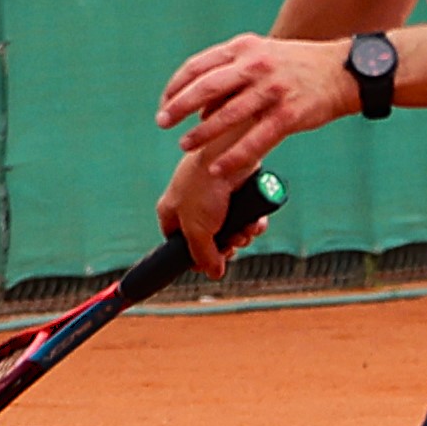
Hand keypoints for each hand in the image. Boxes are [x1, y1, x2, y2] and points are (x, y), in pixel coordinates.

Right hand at [156, 147, 244, 277]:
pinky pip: (245, 216)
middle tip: (232, 244)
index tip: (209, 262)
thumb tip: (213, 273)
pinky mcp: (237, 191)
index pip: (177, 244)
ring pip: (230, 229)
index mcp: (171, 212)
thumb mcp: (197, 230)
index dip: (195, 256)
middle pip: (209, 240)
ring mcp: (215, 198)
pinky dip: (252, 222)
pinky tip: (255, 223)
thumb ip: (203, 256)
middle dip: (225, 246)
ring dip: (241, 235)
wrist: (229, 152)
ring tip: (245, 231)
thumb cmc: (204, 188)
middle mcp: (192, 205)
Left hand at [159, 31, 350, 228]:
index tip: (165, 103)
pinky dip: (233, 157)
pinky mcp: (289, 115)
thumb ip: (233, 72)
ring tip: (184, 145)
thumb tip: (201, 104)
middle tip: (162, 123)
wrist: (345, 72)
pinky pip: (254, 141)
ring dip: (201, 133)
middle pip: (206, 87)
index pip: (199, 66)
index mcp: (246, 48)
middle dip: (178, 107)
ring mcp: (273, 90)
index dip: (176, 86)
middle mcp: (257, 65)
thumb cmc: (299, 66)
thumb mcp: (264, 54)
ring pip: (226, 115)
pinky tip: (218, 167)